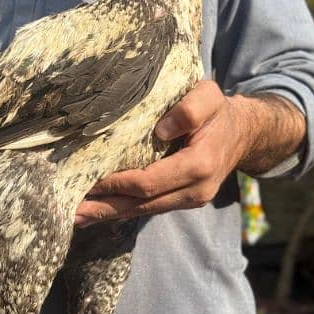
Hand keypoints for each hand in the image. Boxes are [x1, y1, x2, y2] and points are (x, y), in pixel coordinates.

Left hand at [75, 80, 249, 224]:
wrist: (243, 134)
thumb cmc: (219, 111)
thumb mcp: (209, 96)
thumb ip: (190, 109)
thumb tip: (160, 130)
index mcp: (199, 165)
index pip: (149, 181)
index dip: (117, 183)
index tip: (89, 180)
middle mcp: (195, 190)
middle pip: (141, 204)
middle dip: (105, 207)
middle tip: (71, 211)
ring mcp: (190, 200)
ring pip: (143, 211)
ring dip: (109, 214)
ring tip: (77, 217)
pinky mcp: (183, 202)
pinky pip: (149, 209)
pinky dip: (122, 210)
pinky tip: (99, 214)